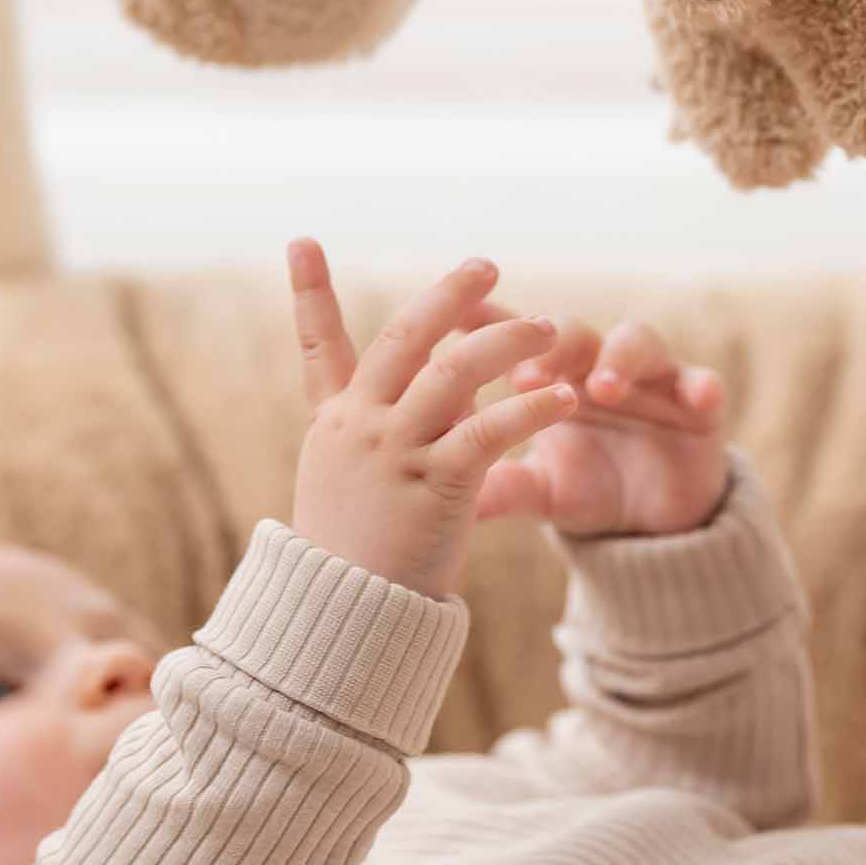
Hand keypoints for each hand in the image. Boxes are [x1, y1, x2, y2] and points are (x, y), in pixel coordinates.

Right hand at [285, 240, 576, 600]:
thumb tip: (437, 384)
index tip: (302, 239)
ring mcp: (395, 452)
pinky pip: (489, 430)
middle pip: (404, 339)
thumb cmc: (352, 560)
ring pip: (454, 371)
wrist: (339, 626)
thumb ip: (386, 429)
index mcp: (335, 424)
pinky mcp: (435, 485)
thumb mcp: (349, 484)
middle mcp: (359, 426)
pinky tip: (563, 398)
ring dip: (507, 343)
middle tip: (484, 265)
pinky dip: (529, 409)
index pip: (318, 345)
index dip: (309, 291)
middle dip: (446, 296)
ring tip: (550, 329)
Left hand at [467, 306, 727, 537]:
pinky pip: (704, 384)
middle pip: (574, 333)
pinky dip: (702, 385)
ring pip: (637, 343)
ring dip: (620, 358)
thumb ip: (506, 488)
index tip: (457, 312)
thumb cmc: (591, 490)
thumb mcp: (545, 493)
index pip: (517, 341)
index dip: (490, 321)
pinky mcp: (697, 405)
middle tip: (528, 376)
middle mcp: (598, 366)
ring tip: (603, 387)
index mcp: (554, 378)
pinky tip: (700, 395)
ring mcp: (650, 380)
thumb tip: (452, 506)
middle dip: (552, 345)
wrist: (656, 524)